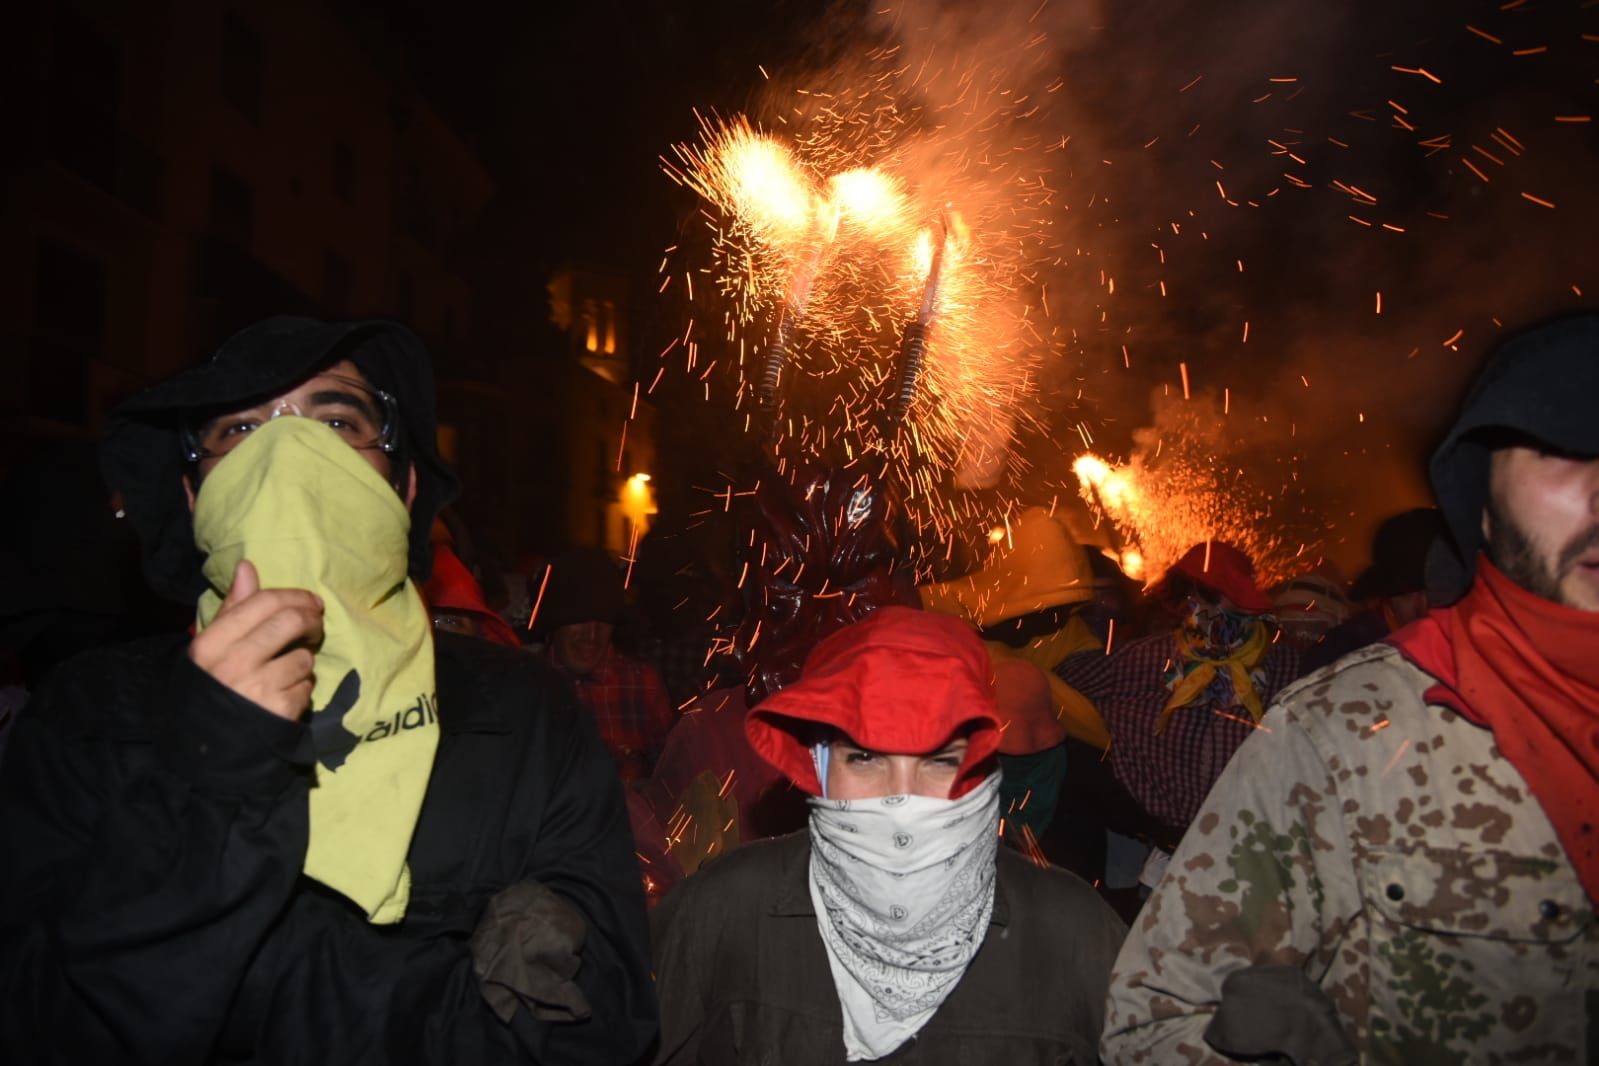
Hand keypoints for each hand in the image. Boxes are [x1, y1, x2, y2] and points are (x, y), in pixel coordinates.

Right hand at [188, 560, 324, 719]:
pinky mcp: (278, 712)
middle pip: (290, 622)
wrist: (209, 747)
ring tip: (288, 671)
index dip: (295, 596)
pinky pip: (307, 688)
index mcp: (211, 643)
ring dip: (304, 662)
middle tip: (316, 625)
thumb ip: (234, 608)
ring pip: (304, 658)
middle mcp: (233, 663)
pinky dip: (303, 689)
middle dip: (312, 620)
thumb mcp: (211, 649)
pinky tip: (285, 695)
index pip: (264, 602)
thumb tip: (248, 566)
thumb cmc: (212, 688)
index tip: (311, 602)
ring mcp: (257, 689)